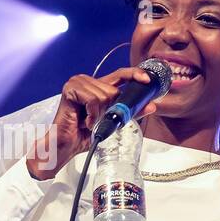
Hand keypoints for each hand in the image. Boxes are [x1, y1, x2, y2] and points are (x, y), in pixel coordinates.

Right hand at [25, 67, 159, 180]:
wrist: (67, 145)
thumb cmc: (86, 134)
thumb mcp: (115, 122)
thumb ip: (131, 112)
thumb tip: (152, 106)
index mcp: (98, 86)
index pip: (120, 74)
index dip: (134, 74)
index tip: (147, 80)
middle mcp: (88, 81)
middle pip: (114, 90)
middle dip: (111, 110)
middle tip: (99, 120)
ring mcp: (78, 82)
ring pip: (105, 95)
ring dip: (100, 114)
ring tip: (90, 121)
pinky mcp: (70, 89)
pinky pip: (94, 100)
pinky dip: (93, 114)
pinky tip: (85, 122)